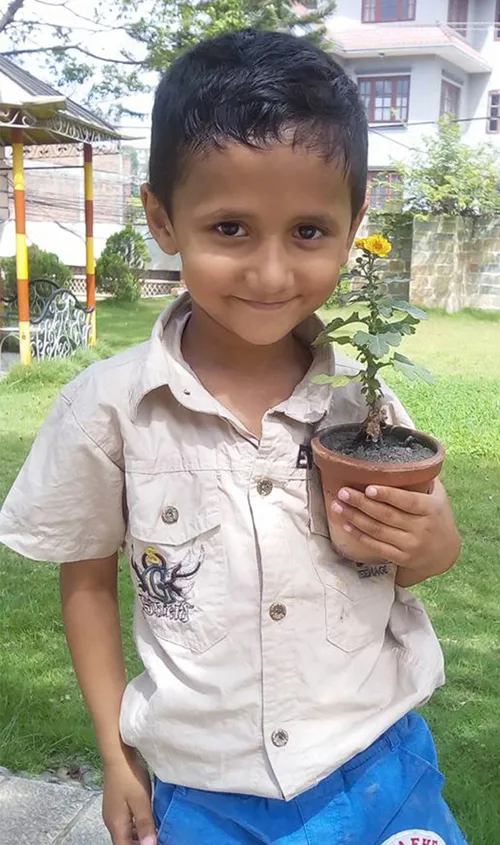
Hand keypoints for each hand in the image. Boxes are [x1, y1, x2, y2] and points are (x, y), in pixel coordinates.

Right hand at [102, 747, 156, 844]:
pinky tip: (147, 821)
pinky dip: (136, 827)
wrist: (118, 755)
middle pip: (124, 842)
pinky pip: (126, 823)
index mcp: (116, 825)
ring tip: (155, 833)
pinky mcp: (116, 804)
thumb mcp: (141, 801)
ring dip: (138, 837)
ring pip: (125, 833)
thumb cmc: (130, 777)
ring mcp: (113, 813)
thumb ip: (145, 824)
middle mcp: (112, 822)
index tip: (154, 844)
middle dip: (140, 844)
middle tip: (157, 839)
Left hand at [328, 478, 460, 586]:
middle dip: (362, 503)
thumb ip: (426, 478)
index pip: (408, 501)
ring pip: (378, 530)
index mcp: (431, 509)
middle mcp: (421, 528)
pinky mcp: (401, 558)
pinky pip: (376, 547)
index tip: (369, 488)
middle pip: (387, 515)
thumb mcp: (439, 497)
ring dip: (354, 518)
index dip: (388, 495)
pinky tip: (346, 525)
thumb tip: (411, 454)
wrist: (445, 553)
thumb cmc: (438, 517)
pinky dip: (359, 536)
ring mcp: (410, 545)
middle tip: (343, 492)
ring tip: (338, 506)